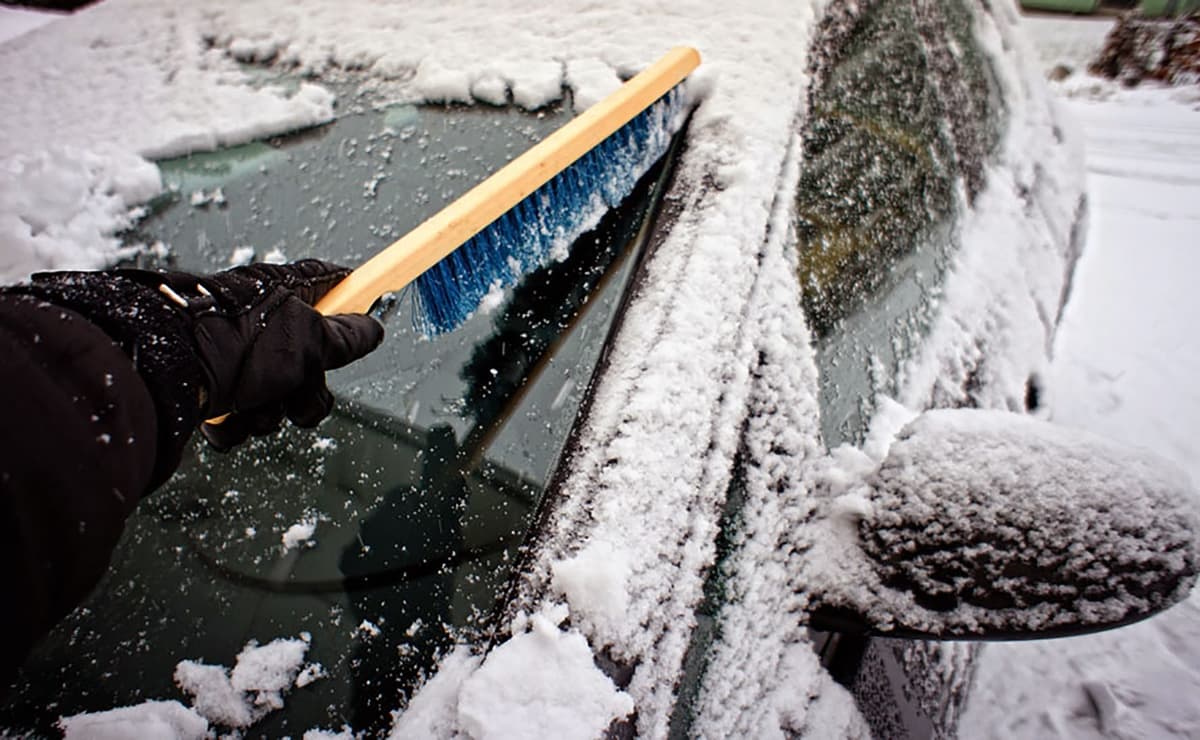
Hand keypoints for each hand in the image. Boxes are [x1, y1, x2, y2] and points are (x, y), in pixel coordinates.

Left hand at [132, 260, 383, 449]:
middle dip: (307, 390)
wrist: (164, 372)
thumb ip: (345, 338)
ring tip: (252, 403)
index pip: (331, 283)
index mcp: (284, 294)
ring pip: (277, 397)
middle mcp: (260, 323)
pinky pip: (242, 416)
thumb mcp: (308, 339)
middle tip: (296, 390)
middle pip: (311, 362)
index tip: (368, 308)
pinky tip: (225, 413)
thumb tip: (371, 328)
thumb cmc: (231, 341)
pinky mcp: (210, 389)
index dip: (351, 297)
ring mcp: (234, 357)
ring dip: (271, 411)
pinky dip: (236, 423)